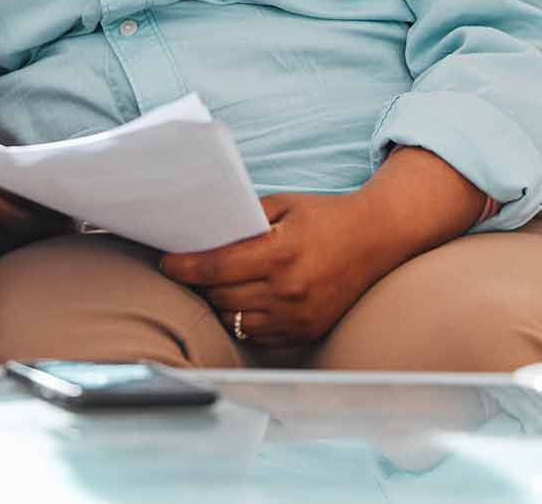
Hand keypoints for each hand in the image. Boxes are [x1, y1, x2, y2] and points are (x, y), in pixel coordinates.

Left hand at [158, 191, 399, 346]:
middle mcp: (288, 289)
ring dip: (219, 305)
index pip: (215, 267)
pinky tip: (240, 302)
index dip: (184, 267)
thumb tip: (201, 232)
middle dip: (198, 284)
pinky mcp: (305, 332)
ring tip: (213, 286)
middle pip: (221, 296)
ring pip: (235, 320)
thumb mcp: (282, 205)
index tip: (167, 263)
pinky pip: (257, 335)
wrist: (374, 240)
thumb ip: (243, 219)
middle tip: (186, 271)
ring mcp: (298, 316)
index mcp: (280, 253)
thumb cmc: (323, 217)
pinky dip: (243, 321)